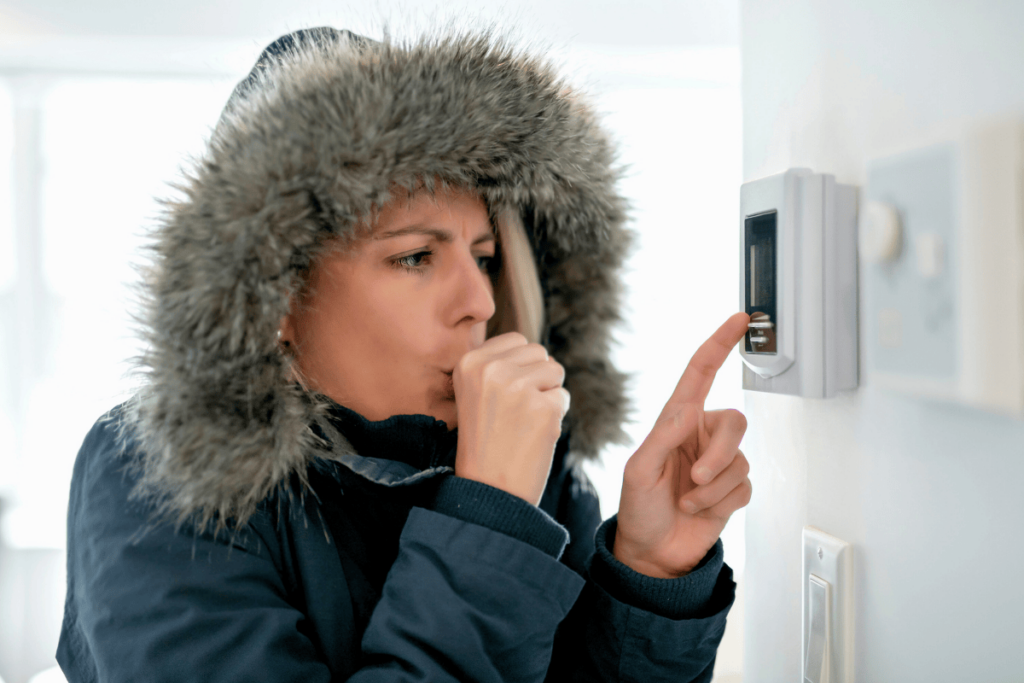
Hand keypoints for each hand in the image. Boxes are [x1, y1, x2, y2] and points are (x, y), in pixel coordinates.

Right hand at [453, 332, 570, 504]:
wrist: (488, 490)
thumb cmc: (484, 442)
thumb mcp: (474, 393)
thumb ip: (498, 364)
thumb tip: (540, 352)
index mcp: (469, 362)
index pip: (516, 340)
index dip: (519, 368)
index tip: (503, 397)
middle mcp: (492, 369)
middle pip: (539, 352)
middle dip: (536, 378)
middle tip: (515, 412)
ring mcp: (519, 387)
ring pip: (555, 370)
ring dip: (548, 394)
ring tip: (524, 421)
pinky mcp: (544, 407)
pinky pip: (564, 397)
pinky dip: (556, 416)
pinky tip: (535, 434)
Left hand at [613, 312, 751, 577]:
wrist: (651, 553)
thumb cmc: (638, 508)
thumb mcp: (640, 471)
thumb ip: (664, 438)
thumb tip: (690, 411)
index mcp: (676, 420)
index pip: (700, 373)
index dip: (720, 343)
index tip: (740, 319)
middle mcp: (700, 435)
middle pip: (734, 423)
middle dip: (719, 453)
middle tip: (696, 479)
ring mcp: (718, 462)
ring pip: (739, 460)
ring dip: (712, 488)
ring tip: (686, 501)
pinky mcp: (731, 489)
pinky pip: (743, 487)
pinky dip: (719, 503)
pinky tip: (698, 511)